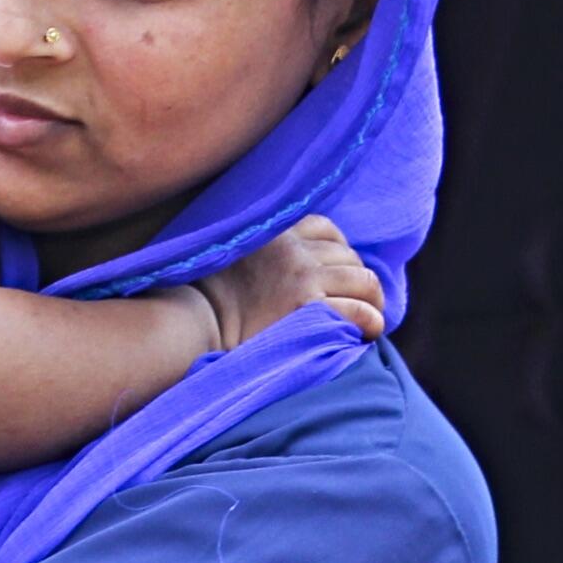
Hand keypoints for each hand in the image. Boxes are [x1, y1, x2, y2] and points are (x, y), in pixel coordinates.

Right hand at [193, 215, 384, 349]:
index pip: (325, 229)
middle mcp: (293, 249)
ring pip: (364, 280)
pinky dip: (371, 321)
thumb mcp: (226, 259)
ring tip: (365, 319)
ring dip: (370, 300)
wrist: (191, 324)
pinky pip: (360, 310)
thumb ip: (256, 255)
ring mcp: (303, 276)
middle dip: (355, 280)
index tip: (335, 276)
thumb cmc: (200, 302)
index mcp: (274, 232)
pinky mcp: (309, 307)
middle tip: (353, 303)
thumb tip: (275, 274)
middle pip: (350, 256)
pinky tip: (368, 333)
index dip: (337, 252)